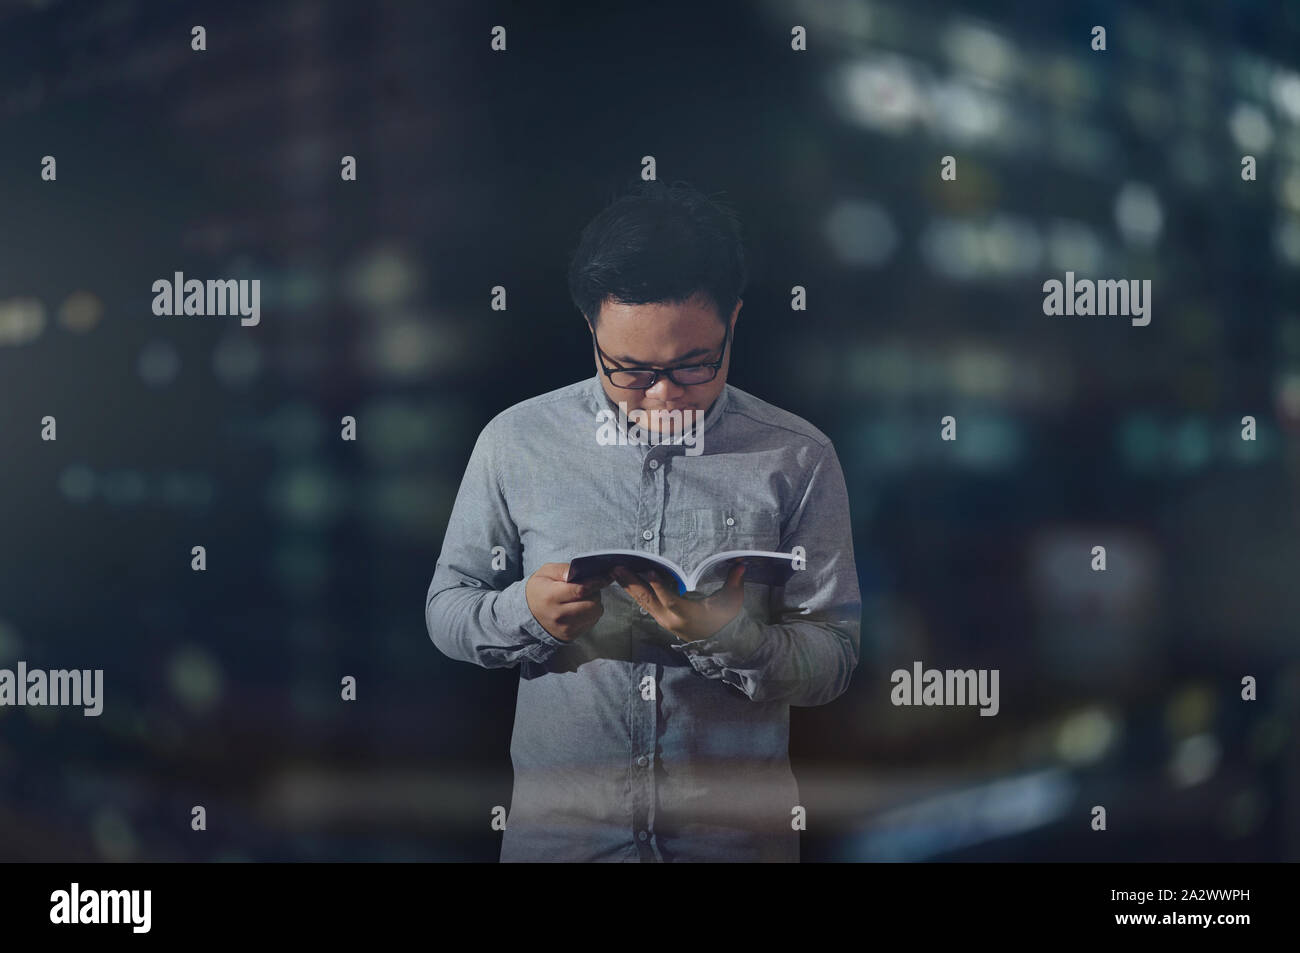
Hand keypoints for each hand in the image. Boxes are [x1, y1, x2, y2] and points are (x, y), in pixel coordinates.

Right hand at [525, 563, 614, 641]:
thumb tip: (579, 572)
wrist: (528, 613)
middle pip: (592, 604)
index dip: (596, 582)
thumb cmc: (540, 589)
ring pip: (595, 613)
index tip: (604, 577)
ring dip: (594, 603)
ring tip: (584, 597)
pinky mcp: (570, 635)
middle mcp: (559, 615)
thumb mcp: (546, 572)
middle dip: (595, 593)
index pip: (581, 590)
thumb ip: (564, 570)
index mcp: (551, 597)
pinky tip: (580, 608)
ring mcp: (565, 628)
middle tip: (589, 587)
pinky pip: (591, 622)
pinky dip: (590, 613)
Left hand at [612, 562, 746, 641]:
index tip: (649, 570)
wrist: (718, 642)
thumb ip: (734, 582)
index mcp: (688, 614)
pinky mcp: (660, 618)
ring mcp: (663, 619)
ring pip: (643, 602)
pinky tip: (624, 581)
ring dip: (628, 586)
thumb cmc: (724, 619)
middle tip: (617, 568)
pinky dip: (634, 592)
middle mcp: (671, 618)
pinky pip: (644, 604)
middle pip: (648, 600)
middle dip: (632, 583)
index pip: (670, 599)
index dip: (659, 585)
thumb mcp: (731, 601)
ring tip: (614, 572)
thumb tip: (741, 564)